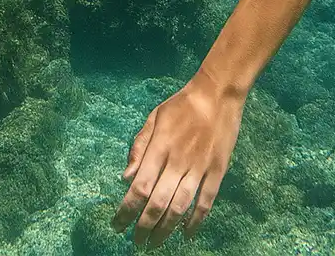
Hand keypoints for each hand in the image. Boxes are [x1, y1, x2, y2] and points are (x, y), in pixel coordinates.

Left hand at [112, 72, 244, 247]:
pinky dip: (196, 221)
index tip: (117, 226)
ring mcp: (199, 167)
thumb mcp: (153, 118)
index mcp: (159, 148)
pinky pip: (206, 201)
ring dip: (166, 229)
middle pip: (157, 203)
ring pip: (180, 207)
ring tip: (155, 243)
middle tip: (136, 243)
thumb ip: (138, 148)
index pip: (139, 188)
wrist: (217, 94)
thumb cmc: (181, 105)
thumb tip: (125, 178)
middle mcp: (177, 161)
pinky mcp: (217, 170)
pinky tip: (186, 234)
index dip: (126, 211)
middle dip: (143, 227)